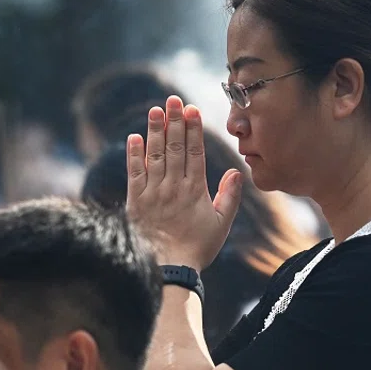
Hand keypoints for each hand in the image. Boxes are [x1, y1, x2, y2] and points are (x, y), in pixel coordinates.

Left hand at [126, 96, 242, 270]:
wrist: (168, 269)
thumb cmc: (198, 248)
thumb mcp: (222, 224)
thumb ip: (230, 196)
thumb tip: (236, 171)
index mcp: (195, 190)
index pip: (195, 152)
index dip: (193, 129)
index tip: (192, 109)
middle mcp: (174, 186)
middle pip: (174, 147)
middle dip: (174, 121)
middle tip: (172, 99)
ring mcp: (153, 192)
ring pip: (155, 155)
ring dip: (155, 131)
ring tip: (155, 110)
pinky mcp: (136, 201)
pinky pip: (135, 173)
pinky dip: (134, 154)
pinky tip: (134, 137)